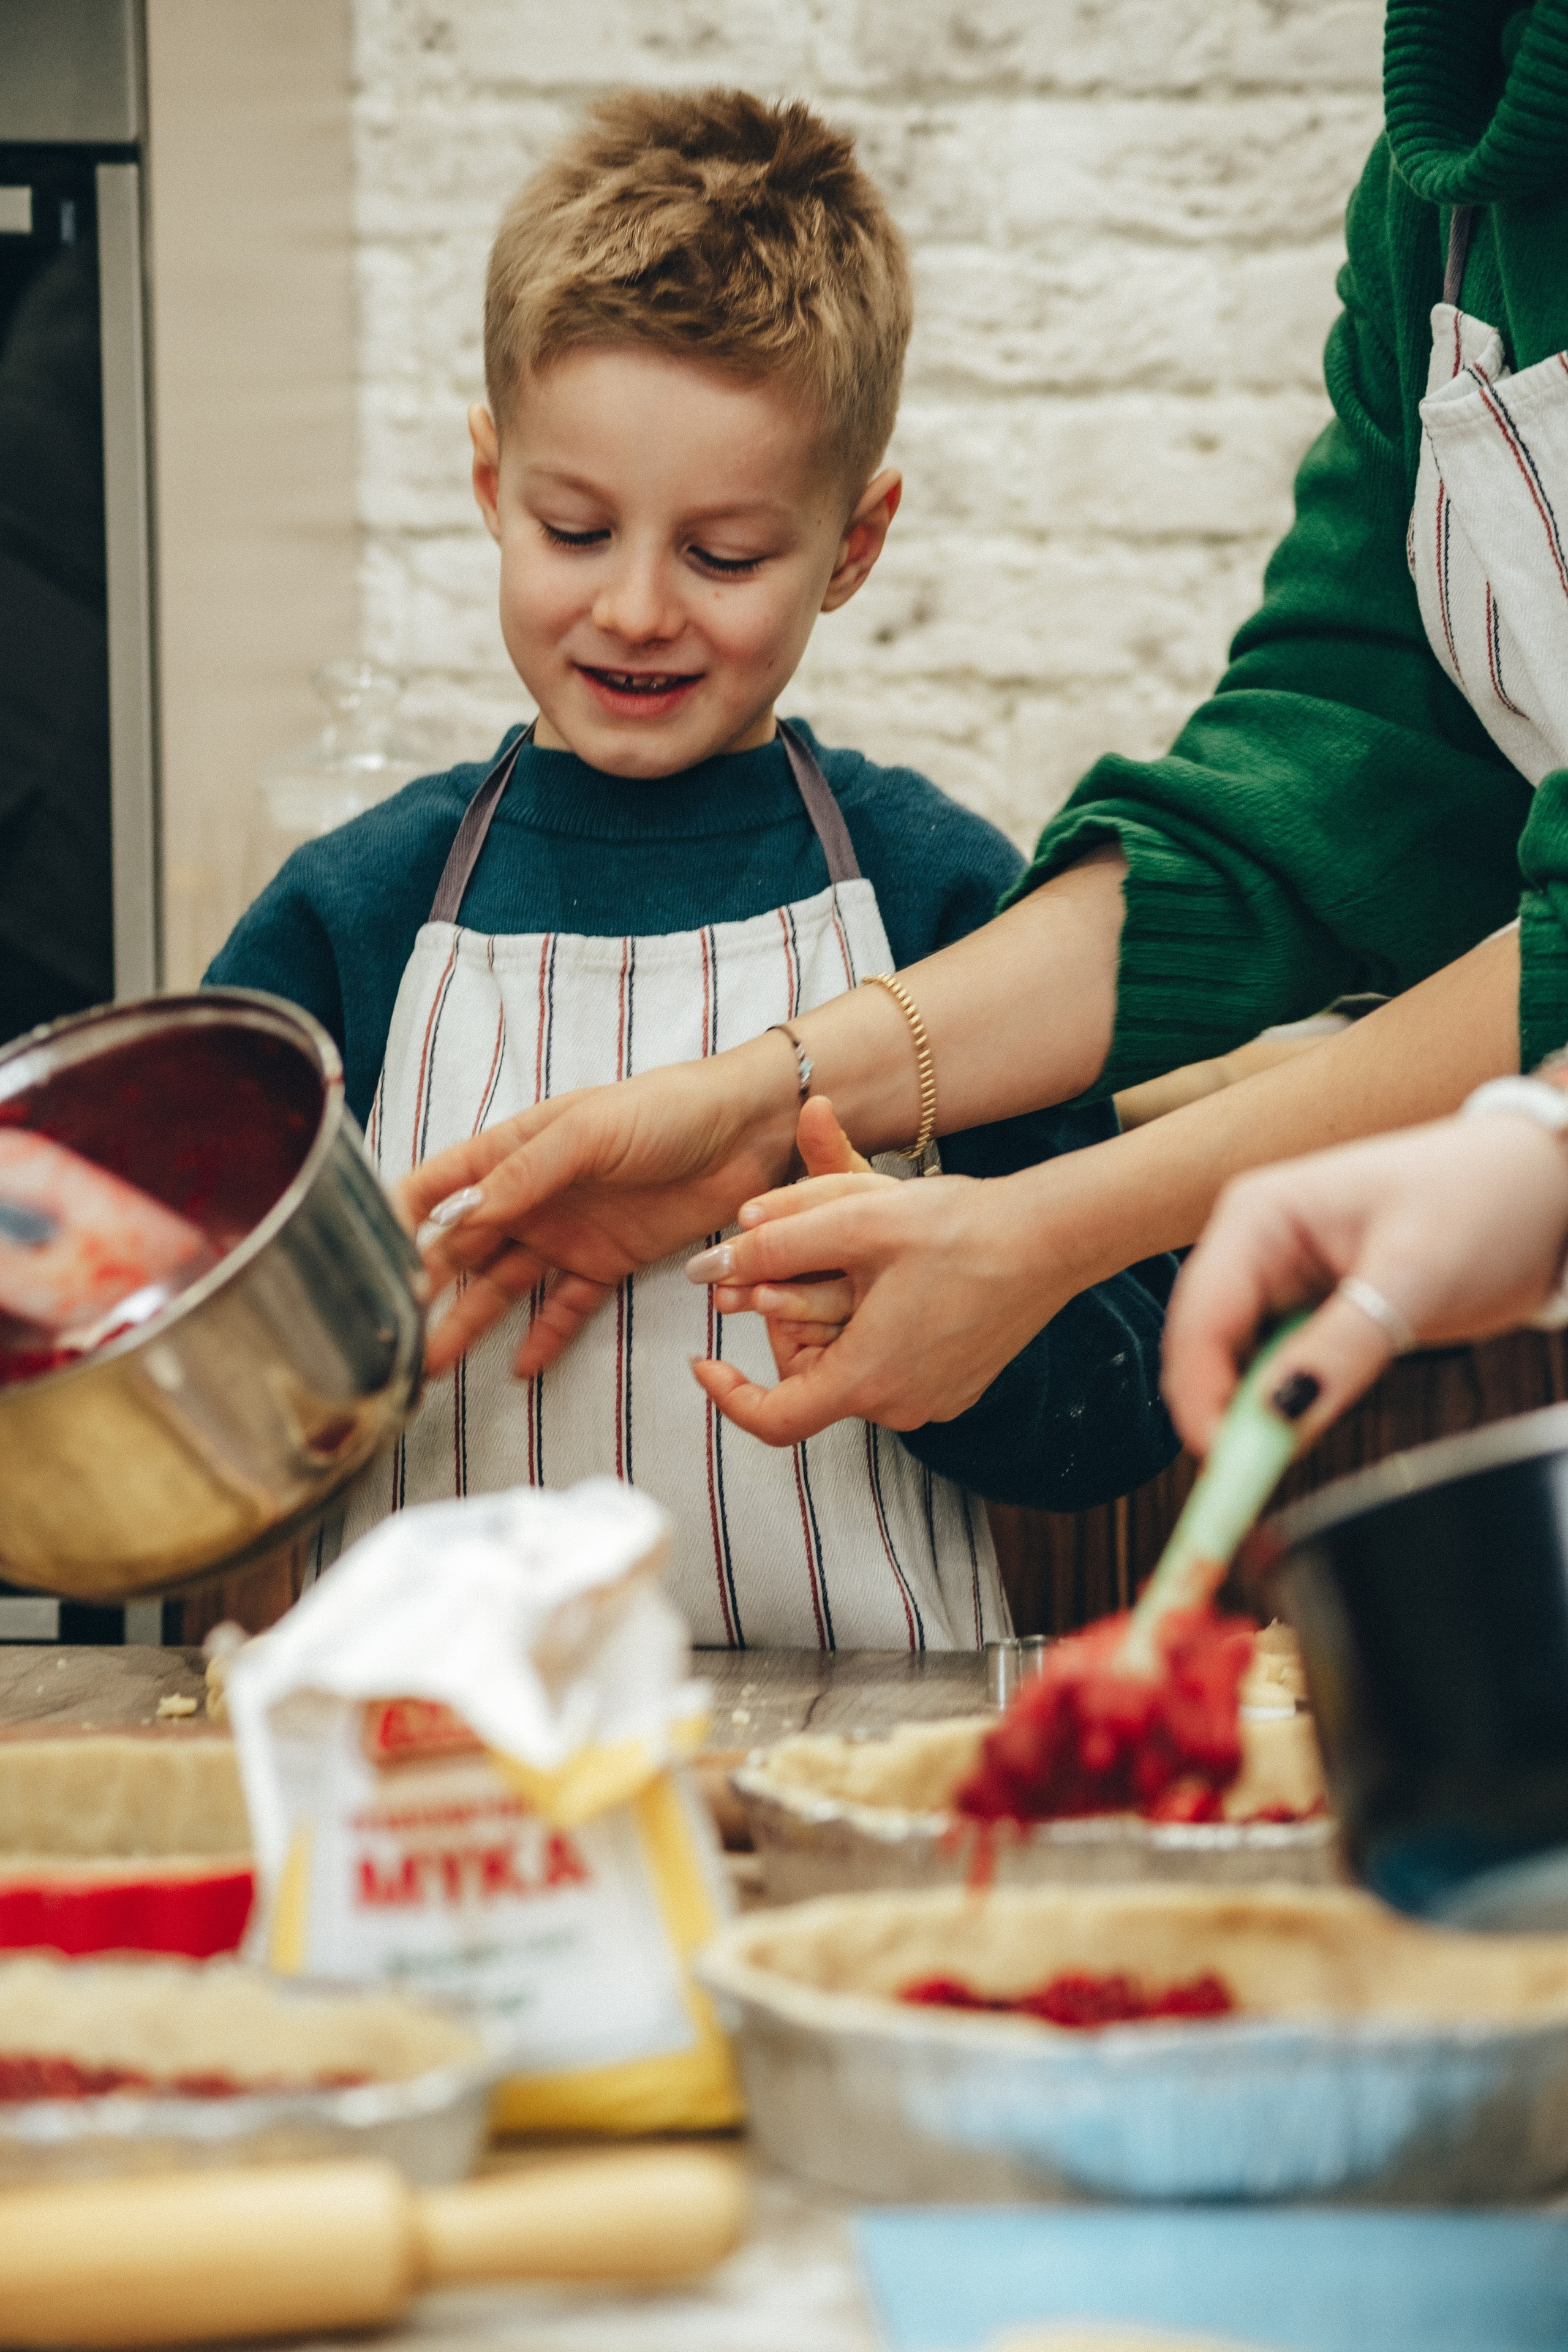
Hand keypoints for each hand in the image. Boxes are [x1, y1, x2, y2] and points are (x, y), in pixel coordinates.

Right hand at [400, 1042, 798, 1377]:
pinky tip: (518, 1368)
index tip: (362, 1264)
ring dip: (468, 1324)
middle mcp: (529, 1197)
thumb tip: (457, 1215)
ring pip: (502, 1288)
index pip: (435, 1188)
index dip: (396, 1222)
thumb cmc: (666, 1109)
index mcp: (512, 1152)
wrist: (748, 1130)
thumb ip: (523, 1175)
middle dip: (422, 1289)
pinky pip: (565, 1307)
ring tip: (433, 1367)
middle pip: (460, 1249)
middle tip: (390, 1336)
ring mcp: (566, 1233)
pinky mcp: (608, 1263)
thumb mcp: (587, 1131)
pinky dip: (543, 1336)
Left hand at [686, 1151, 1081, 1444]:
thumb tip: (707, 1272)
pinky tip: (892, 1278)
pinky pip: (892, 1364)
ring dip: (832, 1319)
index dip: (728, 1395)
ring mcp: (933, 1399)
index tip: (704, 1360)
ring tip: (848, 1259)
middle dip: (787, 1321)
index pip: (772, 1419)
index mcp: (867, 1379)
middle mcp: (900, 1406)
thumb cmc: (959, 1227)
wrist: (1052, 1238)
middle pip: (811, 1377)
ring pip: (851, 1367)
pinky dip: (873, 1327)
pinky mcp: (957, 1384)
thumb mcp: (854, 1221)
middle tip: (788, 1260)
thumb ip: (773, 1245)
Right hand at [1162, 1113, 1567, 1454]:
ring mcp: (1278, 1282)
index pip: (1200, 1319)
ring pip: (1231, 1369)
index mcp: (1257, 1216)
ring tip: (1271, 1465)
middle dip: (1216, 1415)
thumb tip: (1278, 1416)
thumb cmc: (1483, 1199)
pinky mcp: (1308, 1315)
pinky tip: (1295, 1434)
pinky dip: (1279, 1410)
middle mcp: (1254, 1247)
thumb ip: (1342, 1347)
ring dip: (1247, 1418)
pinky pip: (1272, 1374)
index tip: (1228, 1465)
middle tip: (1246, 1483)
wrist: (1540, 1192)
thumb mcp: (1415, 1275)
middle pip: (1201, 1349)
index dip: (1201, 1397)